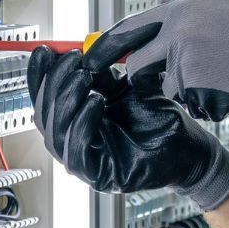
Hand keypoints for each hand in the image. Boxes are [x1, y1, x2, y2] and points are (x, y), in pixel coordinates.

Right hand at [26, 24, 228, 209]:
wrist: (190, 145)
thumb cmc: (160, 120)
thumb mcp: (126, 89)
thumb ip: (101, 75)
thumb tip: (78, 51)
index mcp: (76, 121)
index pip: (44, 98)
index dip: (38, 75)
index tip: (43, 50)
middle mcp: (74, 142)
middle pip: (43, 114)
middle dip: (54, 83)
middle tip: (73, 61)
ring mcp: (85, 162)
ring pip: (55, 133)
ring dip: (66, 100)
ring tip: (85, 78)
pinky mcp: (98, 176)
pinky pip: (75, 152)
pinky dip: (81, 124)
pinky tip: (97, 102)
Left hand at [111, 0, 228, 122]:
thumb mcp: (213, 14)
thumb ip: (180, 25)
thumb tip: (150, 38)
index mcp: (178, 13)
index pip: (128, 30)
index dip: (107, 47)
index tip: (92, 59)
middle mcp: (175, 35)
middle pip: (136, 68)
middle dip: (143, 82)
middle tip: (155, 84)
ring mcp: (183, 63)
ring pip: (168, 90)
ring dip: (187, 91)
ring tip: (219, 77)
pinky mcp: (194, 89)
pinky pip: (191, 104)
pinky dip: (207, 102)